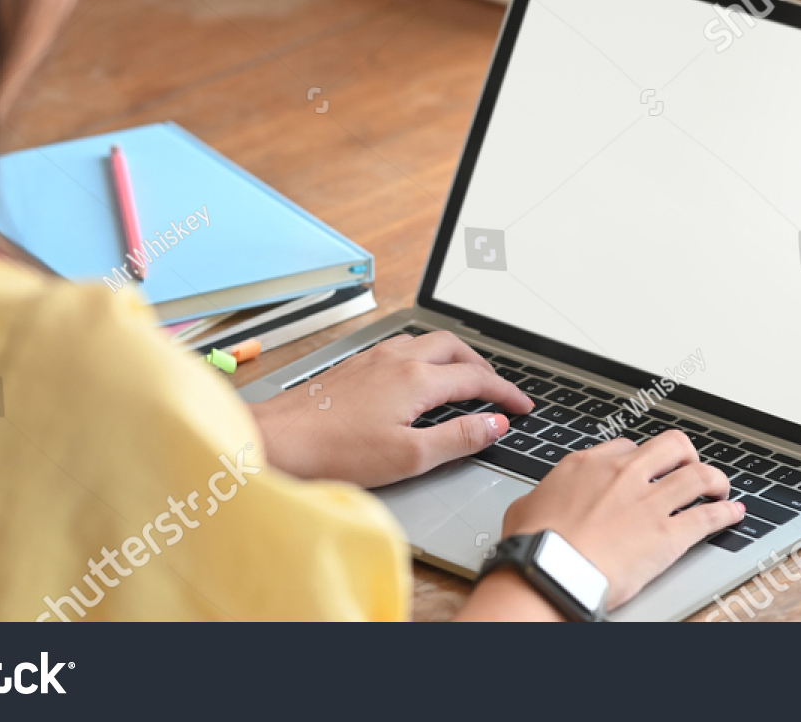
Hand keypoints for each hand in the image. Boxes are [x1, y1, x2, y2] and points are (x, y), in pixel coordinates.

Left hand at [249, 331, 533, 486]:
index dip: (505, 394)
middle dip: (483, 367)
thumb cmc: (334, 452)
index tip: (522, 407)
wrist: (277, 440)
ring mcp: (372, 359)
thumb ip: (458, 438)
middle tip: (498, 391)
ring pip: (427, 343)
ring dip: (454, 358)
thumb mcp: (409, 456)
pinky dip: (426, 359)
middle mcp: (396, 360)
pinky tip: (418, 378)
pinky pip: (403, 348)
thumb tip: (494, 424)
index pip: (476, 380)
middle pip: (455, 348)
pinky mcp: (354, 367)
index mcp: (415, 379)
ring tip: (464, 380)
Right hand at [498, 431, 745, 610]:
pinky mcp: (669, 535)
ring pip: (699, 475)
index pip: (626, 446)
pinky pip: (709, 517)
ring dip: (715, 480)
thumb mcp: (525, 508)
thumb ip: (542, 498)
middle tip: (688, 467)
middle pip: (671, 446)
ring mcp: (649, 502)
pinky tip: (733, 514)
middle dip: (685, 455)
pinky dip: (726, 514)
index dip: (641, 458)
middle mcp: (623, 474)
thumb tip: (537, 504)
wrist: (551, 571)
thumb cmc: (534, 545)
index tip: (646, 468)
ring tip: (719, 488)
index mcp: (588, 465)